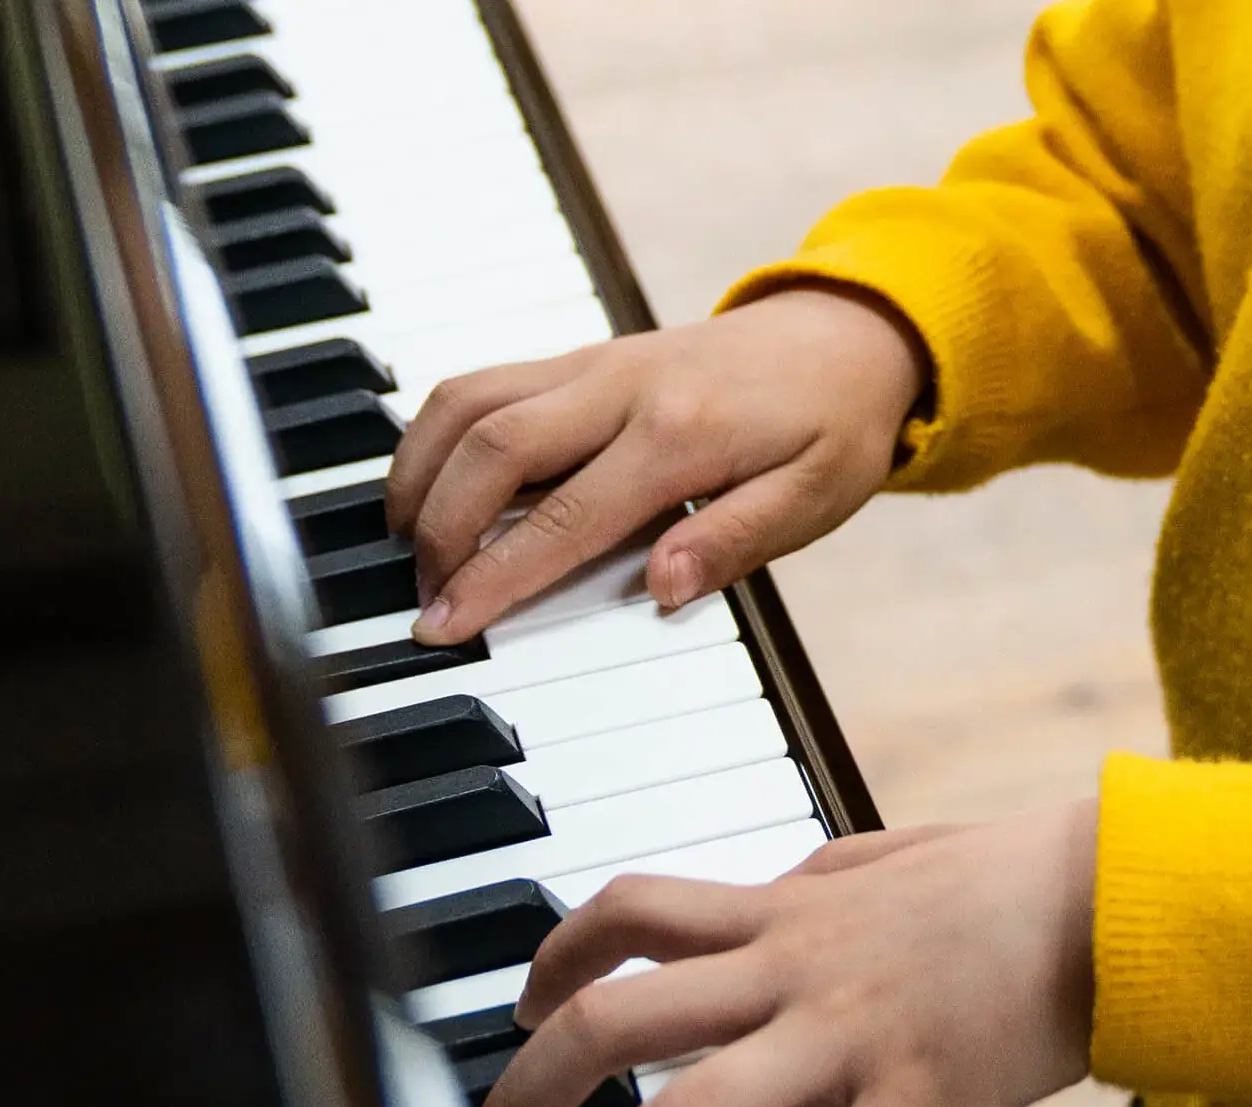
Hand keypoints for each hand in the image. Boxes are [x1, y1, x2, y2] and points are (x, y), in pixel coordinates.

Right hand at [388, 285, 926, 643]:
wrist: (847, 334)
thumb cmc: (831, 425)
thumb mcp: (814, 497)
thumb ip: (734, 539)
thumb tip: (659, 588)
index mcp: (681, 434)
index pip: (565, 516)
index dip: (495, 576)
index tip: (445, 625)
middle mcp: (622, 388)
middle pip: (492, 448)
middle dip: (439, 529)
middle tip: (422, 597)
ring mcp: (594, 364)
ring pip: (469, 400)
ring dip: (421, 471)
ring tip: (404, 541)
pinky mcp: (580, 357)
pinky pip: (484, 383)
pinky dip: (440, 432)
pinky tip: (432, 483)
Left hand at [478, 803, 1098, 1106]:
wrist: (1115, 895)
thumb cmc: (1013, 877)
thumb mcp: (892, 855)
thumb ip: (820, 878)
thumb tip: (779, 887)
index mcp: (783, 912)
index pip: (628, 912)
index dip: (552, 960)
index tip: (526, 1011)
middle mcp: (791, 969)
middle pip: (611, 1017)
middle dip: (527, 1093)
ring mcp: (844, 1037)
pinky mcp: (912, 1102)